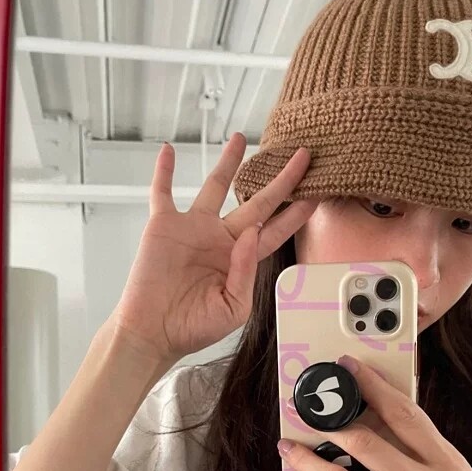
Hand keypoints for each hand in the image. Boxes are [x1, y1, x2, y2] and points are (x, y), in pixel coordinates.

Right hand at [113, 133, 318, 362]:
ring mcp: (194, 229)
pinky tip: (169, 149)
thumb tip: (253, 232)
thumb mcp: (233, 309)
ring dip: (229, 162)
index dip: (297, 212)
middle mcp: (221, 239)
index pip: (276, 230)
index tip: (318, 193)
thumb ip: (246, 272)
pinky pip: (163, 192)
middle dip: (281, 180)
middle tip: (302, 157)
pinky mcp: (165, 226)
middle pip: (257, 201)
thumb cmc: (193, 327)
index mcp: (242, 260)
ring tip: (242, 138)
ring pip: (215, 185)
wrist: (153, 332)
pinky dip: (164, 171)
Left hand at [277, 354, 471, 470]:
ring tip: (287, 446)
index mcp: (445, 460)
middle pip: (364, 441)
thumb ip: (424, 451)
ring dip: (307, 460)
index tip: (347, 366)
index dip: (371, 385)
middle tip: (302, 407)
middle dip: (326, 420)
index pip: (403, 413)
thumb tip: (383, 422)